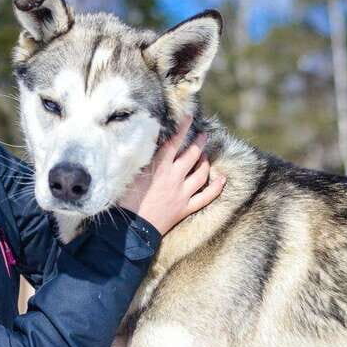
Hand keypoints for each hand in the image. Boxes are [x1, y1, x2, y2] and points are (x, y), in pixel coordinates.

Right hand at [118, 115, 225, 234]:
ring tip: (205, 156)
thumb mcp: (128, 176)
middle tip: (204, 135)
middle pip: (192, 156)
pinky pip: (206, 197)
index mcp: (159, 168)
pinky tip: (222, 179)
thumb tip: (143, 145)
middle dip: (199, 143)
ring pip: (201, 174)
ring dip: (205, 162)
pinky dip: (216, 188)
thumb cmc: (124, 202)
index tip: (189, 118)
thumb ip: (139, 160)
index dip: (182, 129)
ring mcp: (182, 194)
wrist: (131, 229)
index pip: (173, 143)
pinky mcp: (185, 208)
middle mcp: (173, 178)